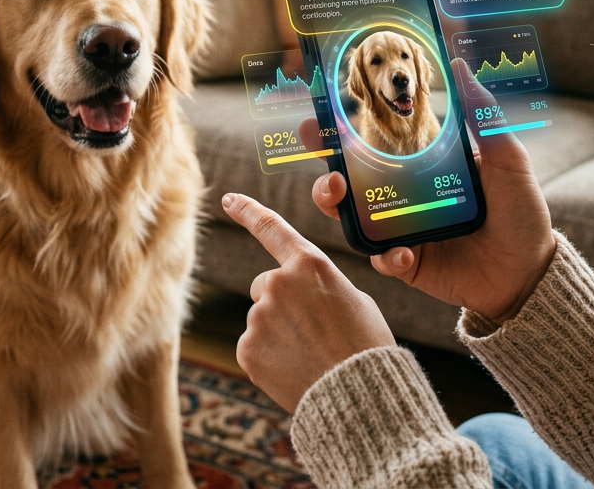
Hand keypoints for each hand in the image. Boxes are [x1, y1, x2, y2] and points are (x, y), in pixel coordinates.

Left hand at [222, 193, 394, 413]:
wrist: (360, 396)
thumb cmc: (365, 344)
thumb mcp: (352, 299)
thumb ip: (318, 286)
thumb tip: (300, 297)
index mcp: (308, 263)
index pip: (271, 228)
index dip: (247, 210)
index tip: (228, 198)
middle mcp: (277, 282)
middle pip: (266, 284)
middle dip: (282, 301)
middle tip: (312, 329)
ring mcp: (259, 316)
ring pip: (262, 317)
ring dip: (278, 330)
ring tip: (309, 353)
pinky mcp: (247, 348)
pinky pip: (254, 345)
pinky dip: (269, 355)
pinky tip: (293, 368)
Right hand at [301, 59, 556, 325]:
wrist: (530, 272)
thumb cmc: (519, 211)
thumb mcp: (506, 158)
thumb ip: (483, 117)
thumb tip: (462, 67)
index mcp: (417, 166)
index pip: (371, 143)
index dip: (340, 129)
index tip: (320, 112)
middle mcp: (400, 195)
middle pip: (347, 177)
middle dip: (321, 159)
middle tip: (316, 146)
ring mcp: (398, 229)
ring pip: (348, 215)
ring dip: (332, 202)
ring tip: (338, 194)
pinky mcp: (405, 262)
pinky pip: (380, 257)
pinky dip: (384, 255)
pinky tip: (403, 253)